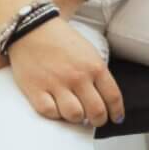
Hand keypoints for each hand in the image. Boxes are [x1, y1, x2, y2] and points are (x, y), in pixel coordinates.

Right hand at [7, 17, 124, 126]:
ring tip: (76, 114)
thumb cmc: (61, 40)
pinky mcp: (35, 89)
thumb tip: (106, 98)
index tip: (116, 118)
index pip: (113, 97)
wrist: (32, 28)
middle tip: (95, 121)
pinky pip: (50, 112)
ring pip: (74, 115)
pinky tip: (57, 109)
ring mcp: (56, 84)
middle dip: (99, 120)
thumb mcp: (89, 52)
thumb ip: (98, 74)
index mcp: (95, 66)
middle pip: (96, 111)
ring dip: (77, 119)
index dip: (116, 112)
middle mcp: (78, 77)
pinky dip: (55, 115)